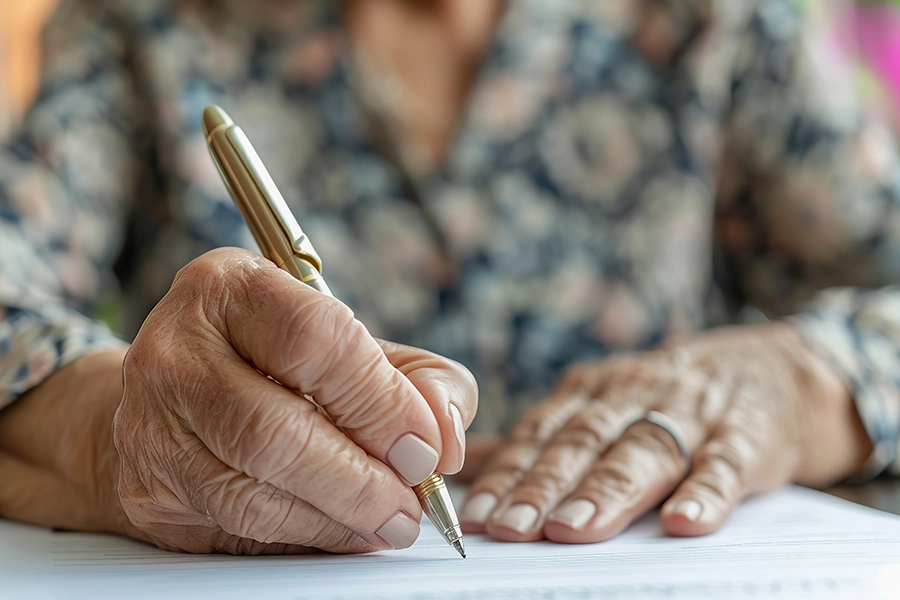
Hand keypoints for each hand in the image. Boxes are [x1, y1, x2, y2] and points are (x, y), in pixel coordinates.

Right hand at [0, 248, 476, 553]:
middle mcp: (178, 350)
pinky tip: (344, 530)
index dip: (379, 402)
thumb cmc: (283, 365)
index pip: (313, 340)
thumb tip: (444, 440)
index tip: (424, 448)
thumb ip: (422, 380)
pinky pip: (235, 527)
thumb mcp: (359, 347)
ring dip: (337, 519)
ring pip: (252, 491)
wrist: (178, 397)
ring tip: (389, 522)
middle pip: (275, 430)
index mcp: (233, 288)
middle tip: (412, 504)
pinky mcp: (148, 487)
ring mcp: (151, 422)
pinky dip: (304, 536)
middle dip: (360, 479)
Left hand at [459, 323, 870, 542]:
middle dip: (544, 486)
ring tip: (574, 530)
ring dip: (607, 491)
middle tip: (511, 528)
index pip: (541, 434)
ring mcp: (691, 412)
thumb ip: (542, 436)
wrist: (775, 369)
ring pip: (645, 451)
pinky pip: (725, 464)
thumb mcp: (603, 402)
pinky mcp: (747, 435)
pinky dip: (705, 492)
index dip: (507, 474)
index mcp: (593, 391)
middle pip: (584, 443)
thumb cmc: (669, 398)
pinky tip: (684, 523)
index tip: (475, 515)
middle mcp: (634, 395)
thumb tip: (470, 465)